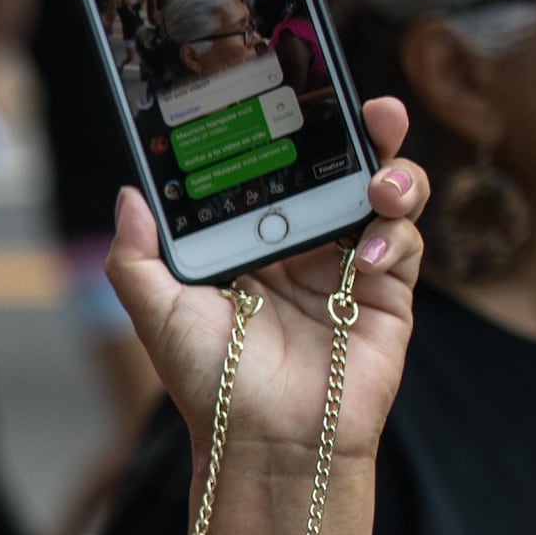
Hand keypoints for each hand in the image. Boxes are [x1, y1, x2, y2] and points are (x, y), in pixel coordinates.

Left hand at [108, 98, 424, 464]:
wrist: (265, 442)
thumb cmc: (209, 382)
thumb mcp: (157, 312)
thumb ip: (136, 256)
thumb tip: (129, 194)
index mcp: (254, 238)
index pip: (280, 168)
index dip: (294, 130)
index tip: (299, 92)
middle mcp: (305, 244)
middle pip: (343, 167)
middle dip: (361, 130)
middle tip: (368, 106)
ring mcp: (351, 267)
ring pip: (387, 195)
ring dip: (393, 173)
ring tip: (378, 179)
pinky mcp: (389, 296)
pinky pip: (406, 245)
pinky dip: (396, 236)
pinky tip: (370, 252)